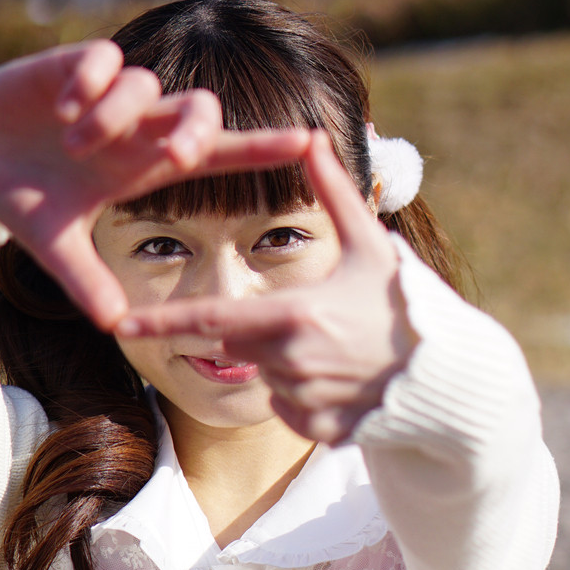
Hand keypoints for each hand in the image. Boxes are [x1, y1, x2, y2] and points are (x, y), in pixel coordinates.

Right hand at [0, 42, 310, 327]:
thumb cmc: (25, 198)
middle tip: (175, 153)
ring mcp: (109, 95)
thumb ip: (84, 278)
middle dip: (197, 127)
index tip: (309, 142)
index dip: (262, 149)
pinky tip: (66, 108)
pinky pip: (105, 59)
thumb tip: (113, 325)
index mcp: (144, 167)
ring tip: (75, 142)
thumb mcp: (53, 243)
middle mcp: (137, 128)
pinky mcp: (73, 66)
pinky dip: (93, 82)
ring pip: (146, 86)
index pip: (216, 156)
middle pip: (197, 110)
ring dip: (116, 116)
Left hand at [114, 131, 416, 442]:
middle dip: (263, 332)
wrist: (450, 375)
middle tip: (312, 321)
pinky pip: (290, 411)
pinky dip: (307, 398)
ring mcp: (307, 401)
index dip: (163, 322)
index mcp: (294, 315)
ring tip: (338, 350)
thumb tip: (312, 136)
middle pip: (241, 346)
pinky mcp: (321, 432)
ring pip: (267, 379)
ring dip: (288, 364)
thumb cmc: (407, 303)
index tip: (119, 324)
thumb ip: (332, 193)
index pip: (211, 319)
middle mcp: (293, 362)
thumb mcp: (370, 244)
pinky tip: (344, 380)